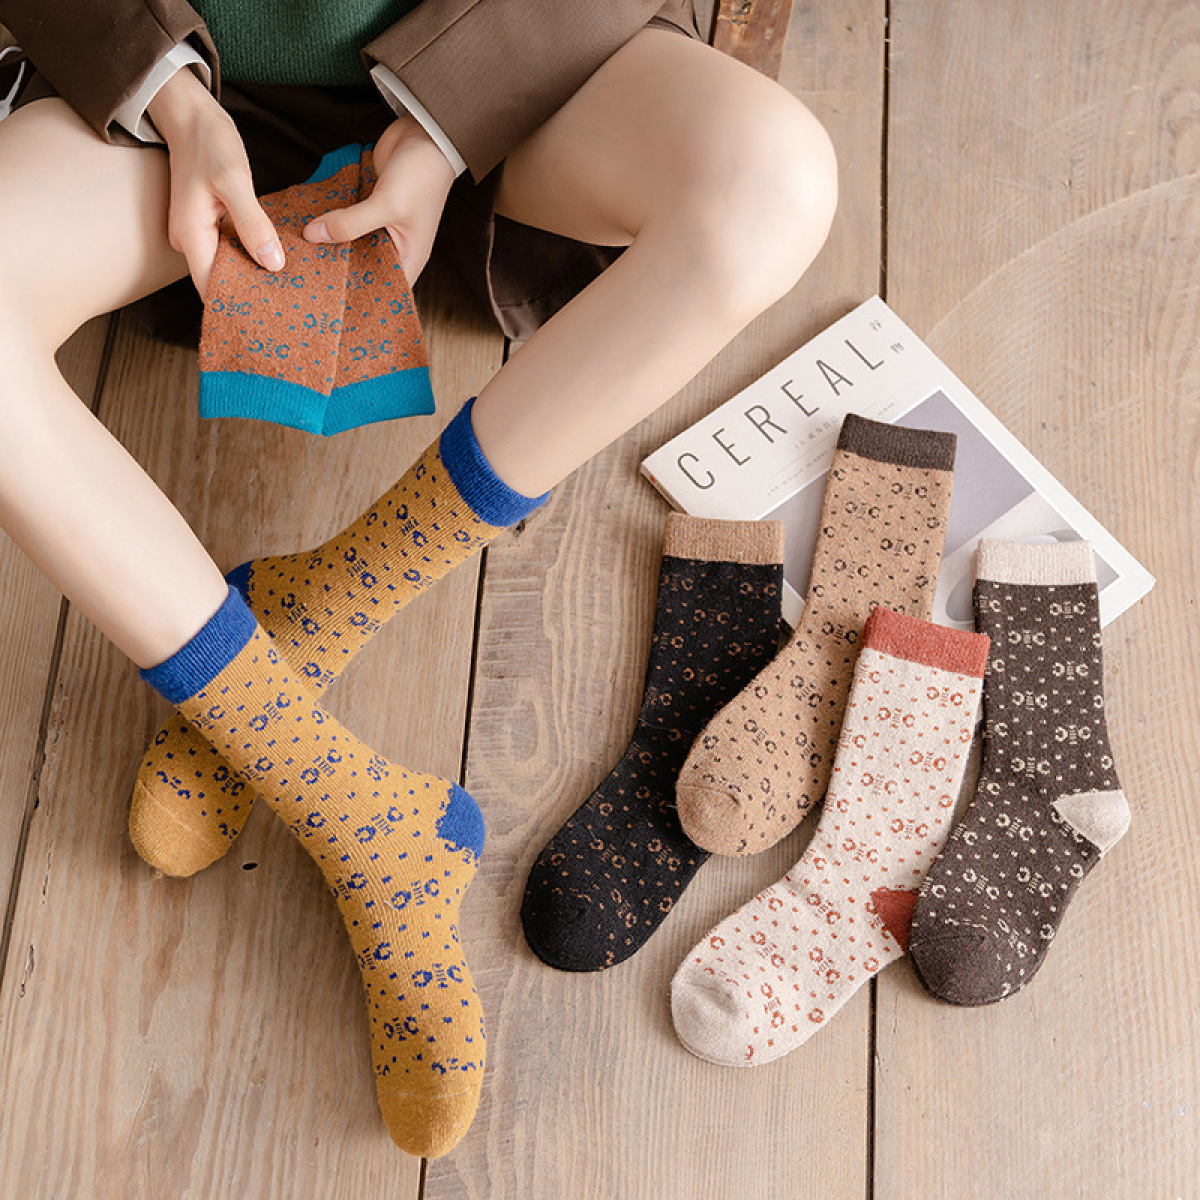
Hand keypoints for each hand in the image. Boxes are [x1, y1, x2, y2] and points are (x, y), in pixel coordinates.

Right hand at [147, 69, 283, 298]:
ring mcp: (197, 232)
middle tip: (286, 308)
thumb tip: (272, 264)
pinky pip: (229, 248)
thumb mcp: (234, 181)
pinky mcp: (208, 223)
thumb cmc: (209, 143)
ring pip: (226, 265)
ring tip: (286, 289)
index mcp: (191, 235)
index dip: (236, 305)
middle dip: (248, 293)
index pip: (211, 287)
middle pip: (219, 281)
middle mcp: (189, 240)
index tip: (267, 318)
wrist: (190, 115)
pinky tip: (274, 260)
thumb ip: (252, 223)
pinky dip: (249, 254)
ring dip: (251, 274)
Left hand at [301, 113, 455, 281]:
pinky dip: (328, 221)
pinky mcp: (366, 206)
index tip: (328, 300)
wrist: (426, 134)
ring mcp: (378, 226)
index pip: (382, 289)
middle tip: (304, 276)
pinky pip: (343, 219)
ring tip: (298, 254)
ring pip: (349, 242)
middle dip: (336, 268)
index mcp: (408, 258)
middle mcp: (393, 247)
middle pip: (360, 266)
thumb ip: (349, 223)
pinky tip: (305, 225)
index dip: (358, 297)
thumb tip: (312, 235)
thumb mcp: (387, 205)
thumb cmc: (421, 176)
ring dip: (328, 243)